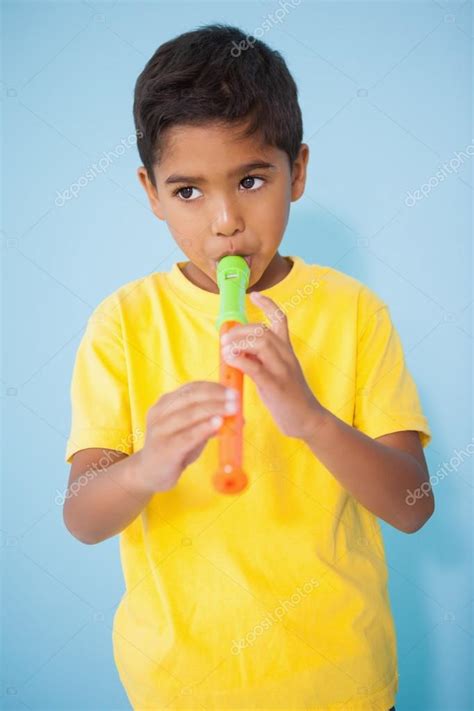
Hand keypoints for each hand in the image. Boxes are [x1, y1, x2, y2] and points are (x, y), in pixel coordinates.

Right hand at [137, 381, 239, 492]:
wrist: (150, 473)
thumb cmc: (174, 447)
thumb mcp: (192, 430)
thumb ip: (209, 421)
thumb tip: (236, 415)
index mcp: (165, 403)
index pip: (191, 388)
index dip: (213, 387)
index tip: (232, 390)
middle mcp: (160, 413)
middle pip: (191, 398)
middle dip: (216, 396)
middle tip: (236, 398)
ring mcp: (160, 430)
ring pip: (189, 414)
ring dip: (214, 409)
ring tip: (233, 409)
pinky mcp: (164, 448)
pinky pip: (187, 435)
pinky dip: (204, 428)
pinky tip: (218, 423)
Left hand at [220, 291, 325, 439]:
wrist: (309, 421)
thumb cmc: (289, 398)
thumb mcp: (276, 373)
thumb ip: (261, 359)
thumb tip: (237, 349)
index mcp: (287, 351)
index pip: (280, 319)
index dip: (268, 305)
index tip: (254, 295)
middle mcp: (286, 356)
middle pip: (263, 330)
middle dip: (240, 329)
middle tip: (225, 338)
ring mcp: (282, 370)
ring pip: (261, 342)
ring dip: (238, 342)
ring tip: (225, 349)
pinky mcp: (276, 386)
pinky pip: (256, 367)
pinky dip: (239, 359)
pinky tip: (230, 360)